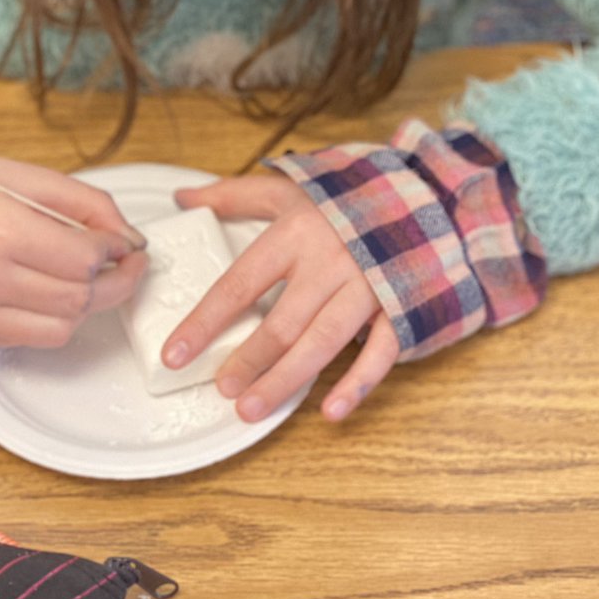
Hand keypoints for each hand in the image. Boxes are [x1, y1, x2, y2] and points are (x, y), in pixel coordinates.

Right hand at [0, 154, 147, 346]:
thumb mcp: (26, 177)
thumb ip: (85, 202)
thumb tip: (129, 238)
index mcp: (2, 231)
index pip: (84, 259)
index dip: (116, 251)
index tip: (124, 242)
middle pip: (80, 298)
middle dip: (118, 281)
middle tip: (128, 264)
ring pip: (65, 325)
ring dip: (90, 303)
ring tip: (92, 278)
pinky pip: (38, 339)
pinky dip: (59, 319)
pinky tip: (57, 293)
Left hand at [161, 174, 398, 422]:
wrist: (423, 192)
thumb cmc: (347, 196)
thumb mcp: (289, 187)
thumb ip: (235, 195)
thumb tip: (184, 198)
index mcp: (295, 233)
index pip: (239, 283)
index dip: (205, 322)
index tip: (174, 354)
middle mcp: (329, 261)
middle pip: (281, 321)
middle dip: (248, 359)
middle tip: (221, 388)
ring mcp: (367, 286)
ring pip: (322, 342)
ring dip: (286, 379)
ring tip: (251, 408)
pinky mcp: (400, 306)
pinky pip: (379, 352)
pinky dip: (356, 384)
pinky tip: (329, 411)